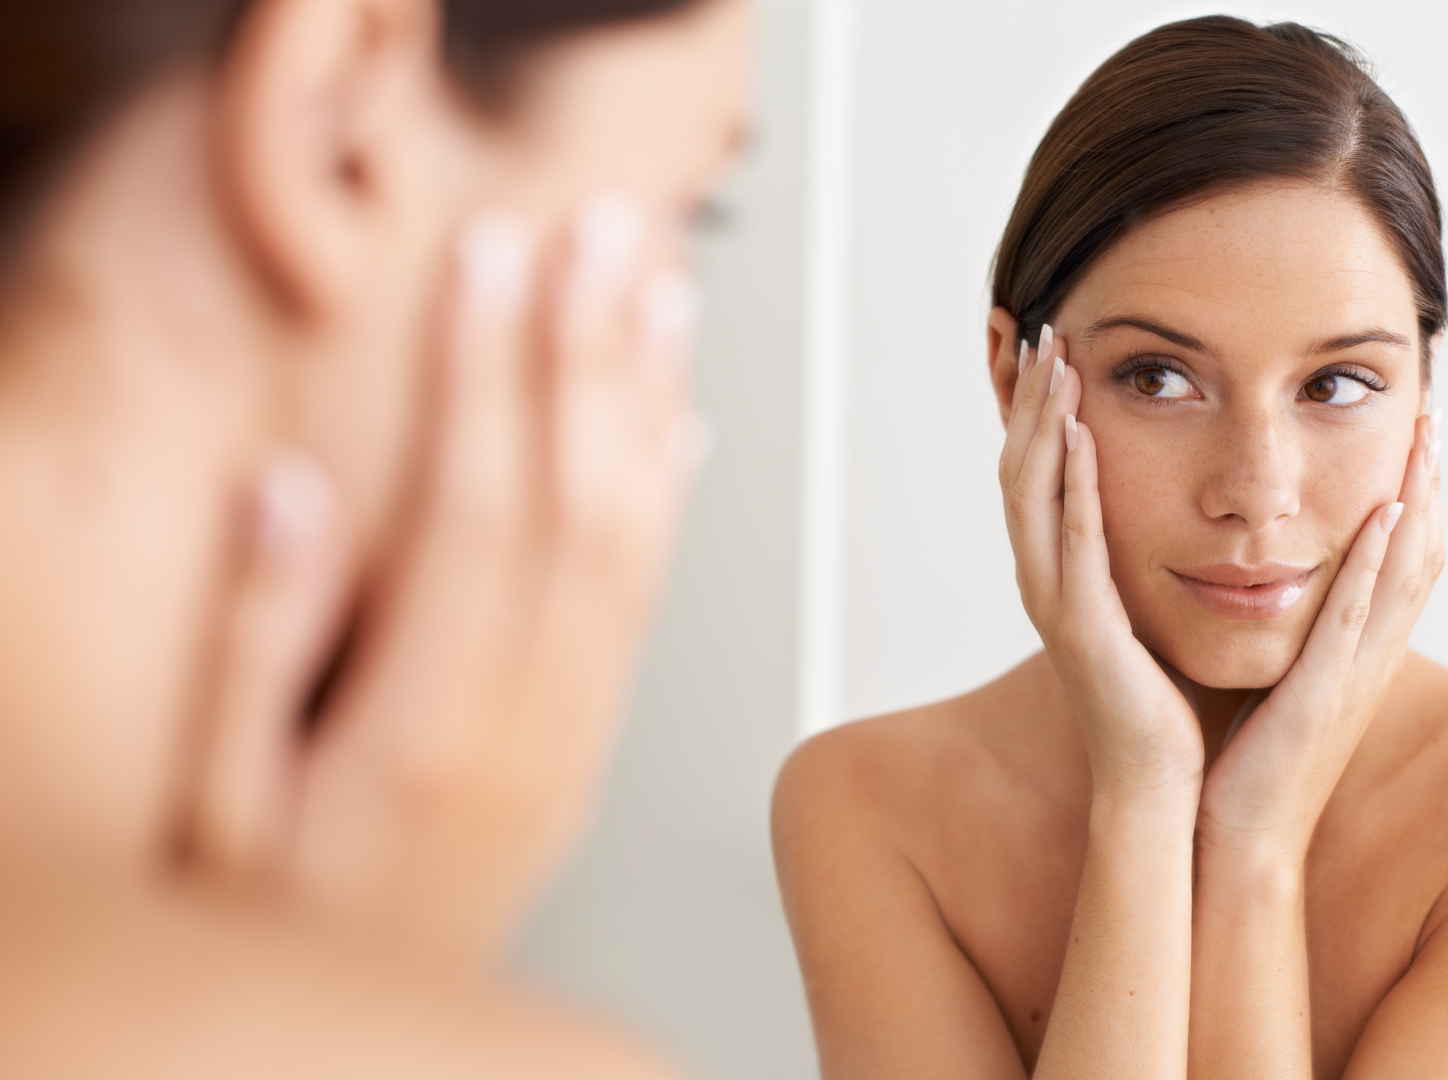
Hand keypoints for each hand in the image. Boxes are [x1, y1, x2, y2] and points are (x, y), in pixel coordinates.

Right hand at [178, 195, 708, 959]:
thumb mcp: (208, 822)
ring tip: (661, 299)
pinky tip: (677, 439)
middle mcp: (524, 727)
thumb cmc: (279, 944)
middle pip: (581, 507)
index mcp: (427, 730)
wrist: (398, 1077)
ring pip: (635, 547)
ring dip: (647, 410)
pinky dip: (667, 509)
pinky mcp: (583, 755)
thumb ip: (251, 654)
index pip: (482, 510)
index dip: (492, 371)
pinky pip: (646, 613)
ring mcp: (569, 741)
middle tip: (606, 235)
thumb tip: (290, 495)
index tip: (500, 258)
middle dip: (588, 355)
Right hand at [1000, 325, 1203, 794]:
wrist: (1162, 783)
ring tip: (1053, 359)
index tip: (1043, 345)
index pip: (1034, 471)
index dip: (1031, 408)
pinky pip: (1072, 542)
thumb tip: (1171, 505)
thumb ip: (1142, 558)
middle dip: (1026, 396)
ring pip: (1031, 494)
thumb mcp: (1148, 609)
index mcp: (1061, 574)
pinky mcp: (1082, 629)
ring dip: (1041, 422)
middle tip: (1036, 327)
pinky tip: (1079, 434)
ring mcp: (1055, 603)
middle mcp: (1044, 580)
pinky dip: (1071, 484)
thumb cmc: (1163, 702)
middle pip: (1019, 467)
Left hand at [1196, 411, 1444, 862]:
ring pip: (1403, 577)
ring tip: (1424, 441)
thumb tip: (1272, 586)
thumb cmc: (1246, 766)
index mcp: (1356, 655)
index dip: (1418, 499)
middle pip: (1420, 557)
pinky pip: (1356, 618)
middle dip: (1431, 484)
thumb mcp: (1278, 685)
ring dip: (1418, 505)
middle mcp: (1369, 660)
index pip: (1401, 564)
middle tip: (1435, 416)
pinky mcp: (1324, 697)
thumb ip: (1289, 637)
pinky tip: (1382, 516)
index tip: (1416, 437)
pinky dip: (1374, 565)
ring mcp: (1354, 678)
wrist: (1237, 840)